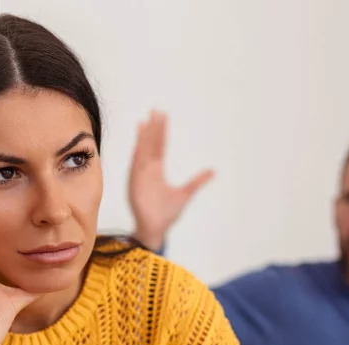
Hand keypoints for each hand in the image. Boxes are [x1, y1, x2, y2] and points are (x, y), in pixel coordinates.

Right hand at [128, 110, 213, 250]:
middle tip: (156, 110)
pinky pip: (136, 165)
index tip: (163, 117)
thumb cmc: (167, 214)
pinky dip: (138, 153)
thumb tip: (213, 171)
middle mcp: (147, 170)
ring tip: (146, 121)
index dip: (161, 131)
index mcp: (157, 171)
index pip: (159, 146)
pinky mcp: (135, 183)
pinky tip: (140, 141)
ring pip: (142, 151)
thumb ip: (198, 181)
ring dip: (144, 137)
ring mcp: (140, 175)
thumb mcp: (186, 193)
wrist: (156, 228)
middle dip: (153, 128)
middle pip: (150, 144)